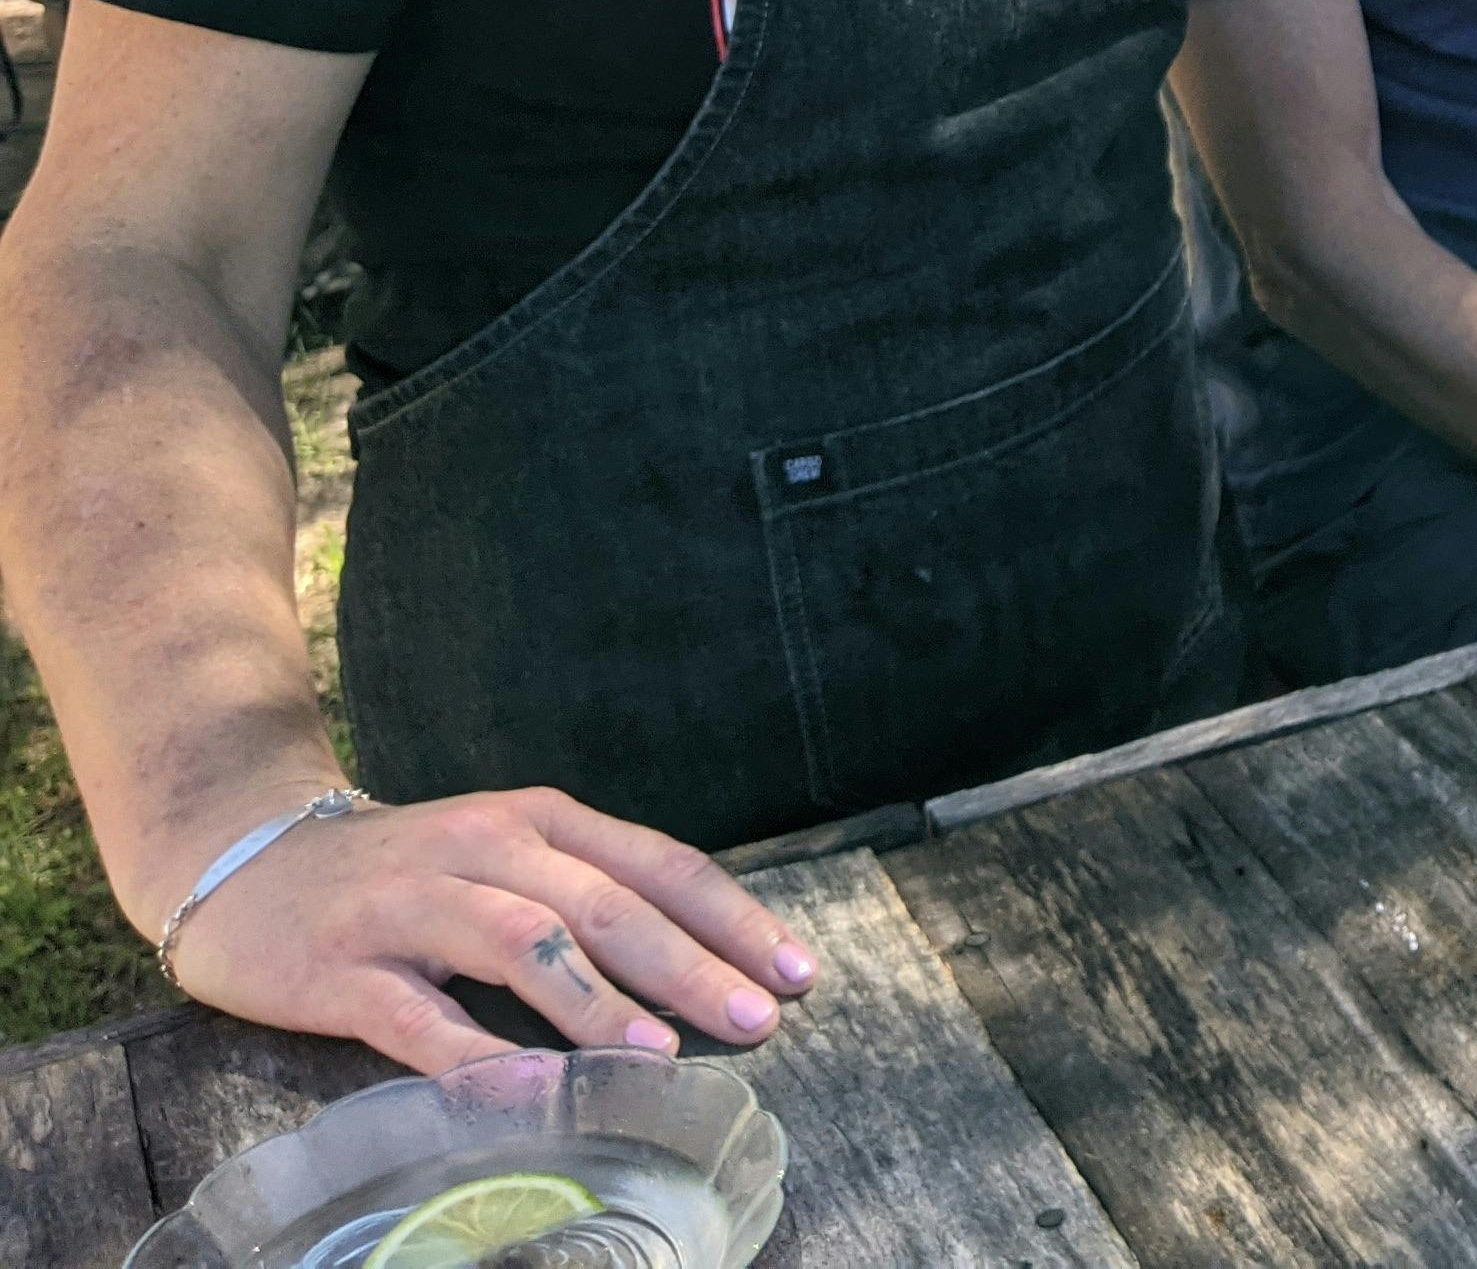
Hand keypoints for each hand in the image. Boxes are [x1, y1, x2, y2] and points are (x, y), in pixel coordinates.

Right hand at [160, 783, 815, 1075]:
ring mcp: (412, 907)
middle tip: (756, 1020)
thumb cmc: (404, 870)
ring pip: (525, 947)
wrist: (244, 860)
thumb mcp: (505, 853)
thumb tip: (699, 953)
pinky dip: (475, 1055)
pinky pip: (418, 1017)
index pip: (657, 865)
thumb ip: (587, 889)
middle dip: (690, 966)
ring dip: (597, 1003)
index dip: (731, 919)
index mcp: (538, 821)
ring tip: (660, 1053)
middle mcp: (483, 850)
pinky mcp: (343, 969)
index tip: (797, 973)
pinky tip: (526, 1089)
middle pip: (607, 906)